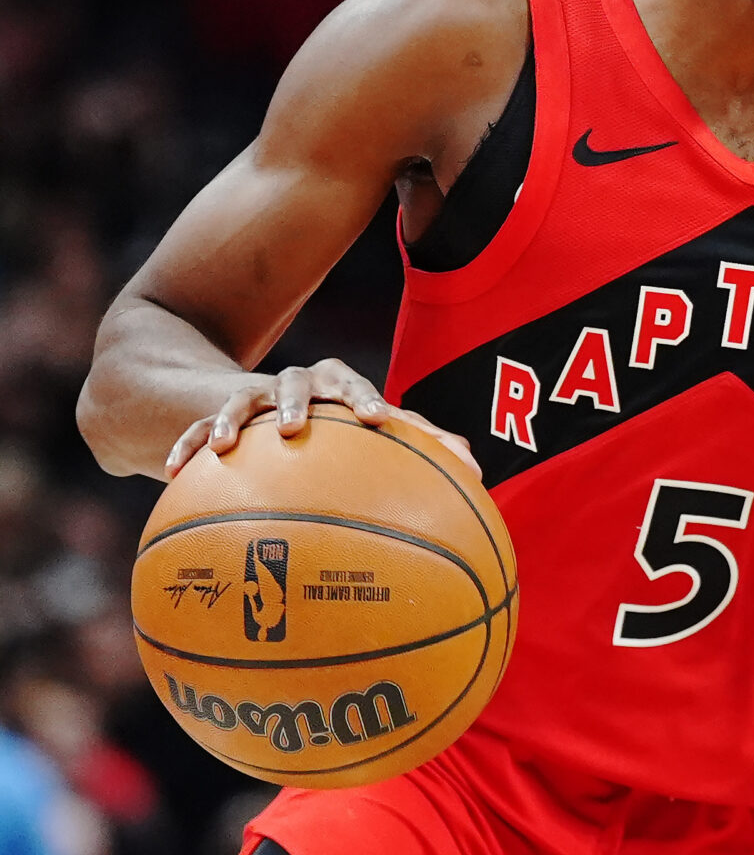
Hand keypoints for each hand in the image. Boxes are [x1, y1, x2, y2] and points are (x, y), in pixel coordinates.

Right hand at [166, 359, 478, 477]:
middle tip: (295, 428)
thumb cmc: (342, 425)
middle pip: (296, 382)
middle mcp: (295, 386)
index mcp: (337, 386)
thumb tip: (480, 472)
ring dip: (234, 419)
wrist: (267, 403)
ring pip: (241, 401)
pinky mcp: (217, 418)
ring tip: (228, 446)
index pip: (354, 384)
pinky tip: (172, 471)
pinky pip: (197, 430)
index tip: (377, 421)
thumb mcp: (375, 431)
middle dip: (297, 402)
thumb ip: (422, 446)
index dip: (366, 399)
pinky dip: (188, 446)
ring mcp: (253, 399)